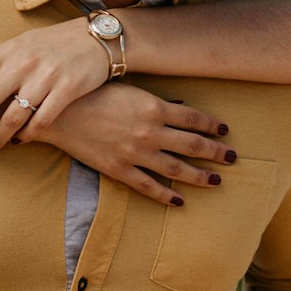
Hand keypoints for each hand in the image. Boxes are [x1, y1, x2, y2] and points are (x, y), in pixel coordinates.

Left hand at [0, 18, 226, 155]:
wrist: (101, 37)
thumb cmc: (54, 44)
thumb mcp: (21, 45)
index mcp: (5, 51)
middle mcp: (21, 62)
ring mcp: (44, 76)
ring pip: (12, 115)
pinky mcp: (67, 89)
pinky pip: (43, 118)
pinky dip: (29, 133)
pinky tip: (22, 142)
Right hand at [40, 84, 234, 205]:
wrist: (58, 111)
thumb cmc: (91, 92)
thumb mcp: (127, 89)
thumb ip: (152, 101)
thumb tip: (178, 106)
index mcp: (153, 107)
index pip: (193, 118)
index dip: (212, 125)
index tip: (225, 130)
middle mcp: (150, 132)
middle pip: (193, 145)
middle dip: (216, 152)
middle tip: (233, 158)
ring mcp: (136, 153)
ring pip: (177, 169)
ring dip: (200, 176)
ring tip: (216, 181)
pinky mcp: (119, 170)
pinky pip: (149, 187)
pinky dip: (166, 196)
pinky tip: (180, 202)